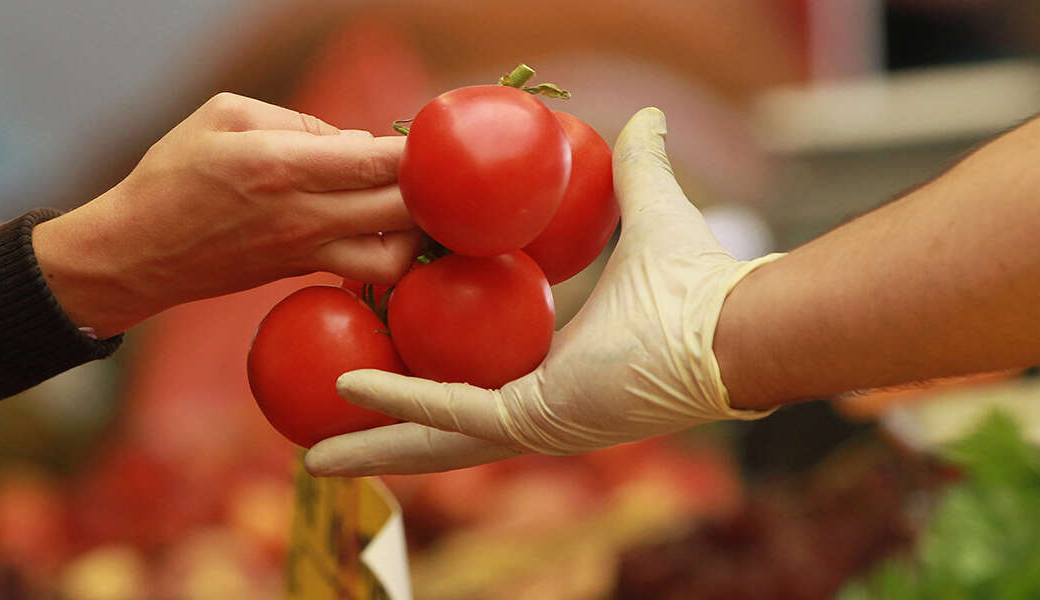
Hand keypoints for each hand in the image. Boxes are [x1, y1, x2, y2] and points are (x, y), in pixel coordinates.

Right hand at [32, 93, 418, 336]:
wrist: (138, 252)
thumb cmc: (174, 174)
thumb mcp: (225, 115)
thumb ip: (298, 120)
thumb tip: (359, 142)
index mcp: (282, 166)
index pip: (375, 162)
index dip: (416, 152)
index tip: (431, 140)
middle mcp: (303, 215)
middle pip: (400, 211)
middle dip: (431, 190)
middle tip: (437, 171)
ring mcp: (308, 252)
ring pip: (395, 258)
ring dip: (418, 232)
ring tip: (416, 204)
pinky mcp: (306, 271)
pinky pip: (368, 270)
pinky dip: (392, 250)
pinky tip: (391, 225)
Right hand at [303, 107, 780, 475]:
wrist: (729, 324)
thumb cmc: (695, 282)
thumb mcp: (646, 214)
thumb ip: (636, 168)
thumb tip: (646, 115)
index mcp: (549, 371)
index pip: (468, 380)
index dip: (420, 377)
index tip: (372, 359)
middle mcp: (535, 408)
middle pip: (438, 429)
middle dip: (379, 438)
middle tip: (320, 439)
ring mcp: (532, 423)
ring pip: (432, 438)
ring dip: (370, 443)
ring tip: (309, 453)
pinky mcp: (532, 421)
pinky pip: (450, 410)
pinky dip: (397, 401)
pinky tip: (347, 389)